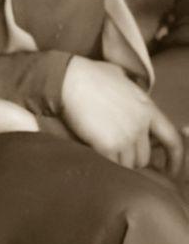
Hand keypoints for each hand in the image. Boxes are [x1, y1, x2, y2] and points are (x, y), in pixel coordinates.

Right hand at [61, 57, 182, 174]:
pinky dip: (103, 161)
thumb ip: (132, 91)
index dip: (174, 158)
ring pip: (127, 164)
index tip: (168, 169)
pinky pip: (111, 164)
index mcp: (148, 108)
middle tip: (115, 150)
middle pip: (144, 156)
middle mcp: (141, 124)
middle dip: (131, 157)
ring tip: (101, 148)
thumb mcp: (121, 77)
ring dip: (116, 160)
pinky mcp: (108, 145)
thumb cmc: (90, 74)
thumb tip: (131, 93)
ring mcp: (126, 136)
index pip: (172, 139)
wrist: (69, 79)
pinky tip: (94, 150)